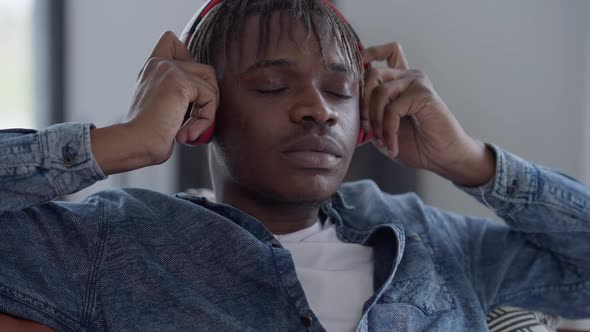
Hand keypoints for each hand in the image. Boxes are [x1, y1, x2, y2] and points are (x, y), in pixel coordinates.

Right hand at [91, 31, 218, 174]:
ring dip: (207, 112)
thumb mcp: (163, 107)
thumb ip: (179, 94)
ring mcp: (169, 70)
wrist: (136, 142)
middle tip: (193, 121)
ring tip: (190, 130)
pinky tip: (188, 133)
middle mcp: (160, 64)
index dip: (188, 60)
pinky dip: (205, 120)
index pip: (171, 41)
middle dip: (207, 99)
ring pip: (210, 84)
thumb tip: (206, 92)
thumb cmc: (148, 134)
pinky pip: (209, 98)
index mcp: (153, 68)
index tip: (187, 91)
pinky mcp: (180, 82)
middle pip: (205, 70)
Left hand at [362, 42, 494, 185]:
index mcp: (399, 81)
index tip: (354, 71)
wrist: (441, 157)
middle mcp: (408, 76)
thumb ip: (369, 112)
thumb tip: (348, 104)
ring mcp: (417, 83)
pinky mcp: (423, 94)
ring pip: (380, 91)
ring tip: (381, 140)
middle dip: (363, 103)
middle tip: (367, 128)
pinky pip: (392, 109)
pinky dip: (388, 130)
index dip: (367, 54)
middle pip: (372, 73)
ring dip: (375, 120)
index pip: (386, 52)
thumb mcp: (382, 127)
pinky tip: (391, 144)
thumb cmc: (414, 143)